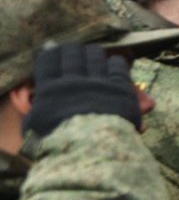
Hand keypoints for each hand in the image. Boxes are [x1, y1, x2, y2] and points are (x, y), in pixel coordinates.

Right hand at [23, 44, 143, 136]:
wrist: (91, 150)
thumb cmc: (59, 144)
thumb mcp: (37, 128)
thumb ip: (37, 111)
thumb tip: (41, 101)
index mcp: (50, 90)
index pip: (48, 61)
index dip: (49, 53)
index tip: (51, 49)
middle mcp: (73, 82)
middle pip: (72, 55)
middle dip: (72, 51)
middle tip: (73, 51)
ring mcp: (98, 83)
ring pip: (95, 56)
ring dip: (93, 53)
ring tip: (92, 53)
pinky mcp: (121, 88)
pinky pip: (118, 66)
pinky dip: (115, 62)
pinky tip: (114, 62)